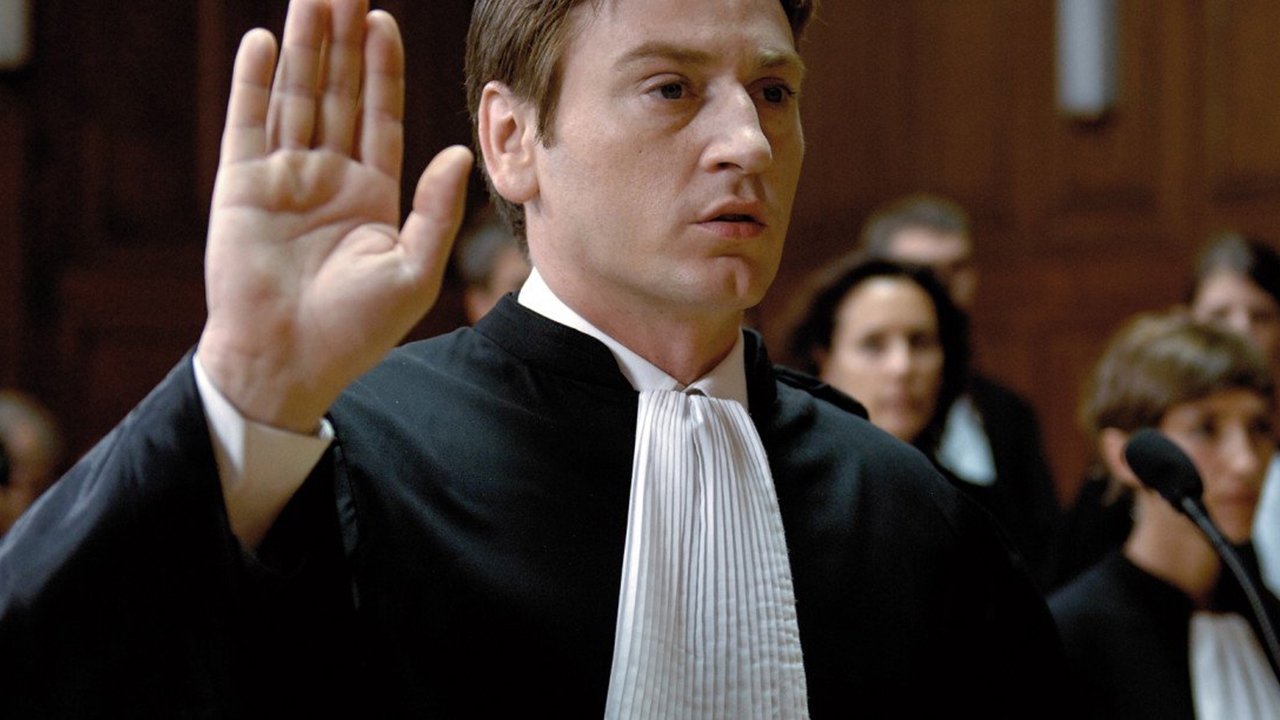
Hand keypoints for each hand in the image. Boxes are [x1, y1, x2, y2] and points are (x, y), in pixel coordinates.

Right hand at [195, 0, 472, 431]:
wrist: (287, 362)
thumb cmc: (355, 329)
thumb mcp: (412, 271)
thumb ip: (437, 212)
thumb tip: (458, 153)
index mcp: (372, 194)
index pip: (379, 116)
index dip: (381, 69)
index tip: (383, 21)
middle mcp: (328, 178)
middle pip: (336, 93)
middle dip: (341, 41)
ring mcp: (283, 178)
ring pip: (295, 97)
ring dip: (302, 47)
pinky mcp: (241, 187)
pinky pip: (249, 124)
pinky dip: (254, 84)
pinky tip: (264, 42)